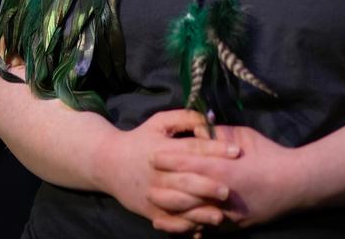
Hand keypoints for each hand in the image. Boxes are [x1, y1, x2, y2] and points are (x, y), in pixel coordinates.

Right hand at [98, 109, 240, 233]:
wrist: (109, 163)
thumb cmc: (140, 139)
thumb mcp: (159, 122)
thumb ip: (184, 118)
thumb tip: (209, 118)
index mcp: (162, 148)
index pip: (192, 148)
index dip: (215, 149)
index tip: (236, 151)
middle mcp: (158, 172)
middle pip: (186, 180)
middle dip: (208, 186)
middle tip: (229, 190)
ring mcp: (153, 193)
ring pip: (178, 204)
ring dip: (199, 210)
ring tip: (220, 214)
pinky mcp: (149, 210)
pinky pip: (169, 221)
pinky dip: (185, 226)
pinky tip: (200, 227)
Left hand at [153, 123, 299, 228]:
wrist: (294, 184)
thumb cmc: (269, 154)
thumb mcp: (244, 136)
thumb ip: (220, 134)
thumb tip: (200, 128)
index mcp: (225, 168)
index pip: (191, 164)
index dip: (170, 160)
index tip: (153, 155)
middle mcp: (222, 193)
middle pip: (186, 192)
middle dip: (165, 187)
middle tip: (147, 182)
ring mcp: (227, 213)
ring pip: (193, 215)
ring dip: (172, 212)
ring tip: (155, 208)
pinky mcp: (233, 227)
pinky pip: (207, 228)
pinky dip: (190, 228)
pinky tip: (177, 227)